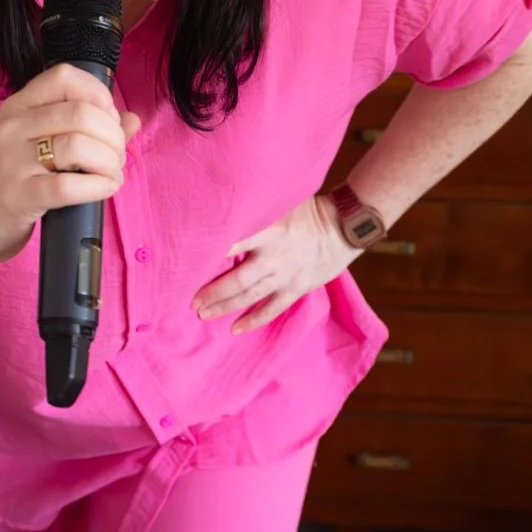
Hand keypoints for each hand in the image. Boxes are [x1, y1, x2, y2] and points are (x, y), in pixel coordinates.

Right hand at [0, 65, 140, 268]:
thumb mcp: (34, 146)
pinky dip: (98, 187)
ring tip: (111, 175)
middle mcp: (12, 128)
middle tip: (116, 157)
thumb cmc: (5, 183)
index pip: (65, 77)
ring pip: (78, 145)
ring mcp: (12, 161)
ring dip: (109, 162)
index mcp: (17, 108)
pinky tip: (105, 189)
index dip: (99, 95)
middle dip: (113, 136)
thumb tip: (132, 119)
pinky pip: (68, 186)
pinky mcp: (17, 196)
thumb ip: (82, 129)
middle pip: (81, 113)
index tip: (109, 121)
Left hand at [191, 193, 357, 334]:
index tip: (187, 260)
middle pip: (237, 279)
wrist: (345, 227)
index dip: (210, 252)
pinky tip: (235, 329)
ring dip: (225, 306)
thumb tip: (222, 209)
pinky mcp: (297, 288)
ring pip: (250, 296)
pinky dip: (253, 320)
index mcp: (268, 230)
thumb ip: (255, 210)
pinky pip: (272, 309)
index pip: (233, 242)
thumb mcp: (280, 202)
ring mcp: (285, 275)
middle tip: (191, 299)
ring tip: (203, 314)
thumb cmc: (308, 209)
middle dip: (212, 291)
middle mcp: (274, 256)